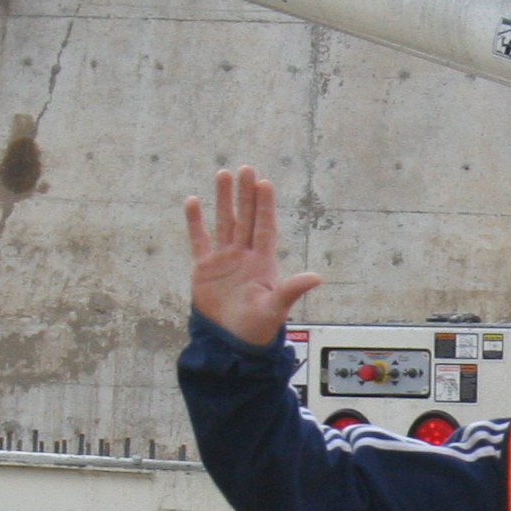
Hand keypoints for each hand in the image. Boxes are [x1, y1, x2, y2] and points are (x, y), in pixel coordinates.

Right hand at [185, 166, 319, 345]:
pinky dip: (195, 222)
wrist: (230, 343)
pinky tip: (193, 201)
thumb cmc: (257, 328)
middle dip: (245, 194)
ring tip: (223, 174)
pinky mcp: (204, 268)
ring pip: (223, 222)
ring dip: (223, 199)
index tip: (264, 183)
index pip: (264, 227)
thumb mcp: (275, 307)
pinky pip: (199, 239)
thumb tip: (317, 277)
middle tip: (245, 168)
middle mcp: (244, 255)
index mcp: (263, 262)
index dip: (264, 205)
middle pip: (244, 218)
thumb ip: (292, 290)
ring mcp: (223, 260)